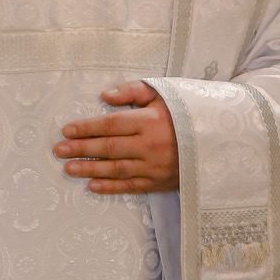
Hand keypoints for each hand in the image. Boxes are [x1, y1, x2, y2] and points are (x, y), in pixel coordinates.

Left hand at [55, 81, 179, 193]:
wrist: (220, 140)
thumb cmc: (187, 113)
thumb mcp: (164, 94)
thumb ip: (133, 91)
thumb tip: (104, 96)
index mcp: (150, 121)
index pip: (111, 124)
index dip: (87, 128)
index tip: (67, 130)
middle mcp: (150, 145)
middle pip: (109, 148)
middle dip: (81, 149)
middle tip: (59, 150)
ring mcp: (155, 167)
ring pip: (116, 169)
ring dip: (89, 169)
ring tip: (69, 168)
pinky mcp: (159, 182)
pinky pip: (131, 186)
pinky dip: (111, 187)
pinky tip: (92, 186)